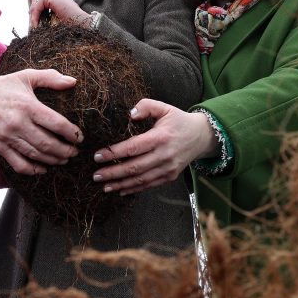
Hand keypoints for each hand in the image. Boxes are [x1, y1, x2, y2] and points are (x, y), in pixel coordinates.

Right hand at [0, 70, 81, 173]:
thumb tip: (72, 82)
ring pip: (35, 155)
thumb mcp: (26, 76)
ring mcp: (7, 137)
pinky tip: (44, 169)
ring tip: (64, 159)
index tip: (79, 137)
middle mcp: (17, 123)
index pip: (56, 123)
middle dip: (65, 151)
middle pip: (47, 143)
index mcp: (27, 105)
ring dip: (53, 160)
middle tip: (75, 152)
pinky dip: (33, 170)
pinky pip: (18, 164)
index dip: (71, 133)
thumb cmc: (4, 87)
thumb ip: (50, 77)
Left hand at [29, 0, 89, 28]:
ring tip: (34, 27)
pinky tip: (36, 26)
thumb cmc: (71, 20)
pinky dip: (35, 17)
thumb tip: (33, 14)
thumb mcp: (56, 13)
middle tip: (33, 25)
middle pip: (36, 1)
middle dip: (33, 14)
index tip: (34, 23)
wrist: (81, 22)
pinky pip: (37, 7)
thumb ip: (48, 10)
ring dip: (34, 17)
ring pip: (35, 4)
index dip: (36, 12)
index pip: (40, 0)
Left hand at [92, 100, 219, 194]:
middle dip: (112, 173)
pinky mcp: (170, 176)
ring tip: (104, 186)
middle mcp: (165, 155)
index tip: (97, 156)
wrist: (201, 136)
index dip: (114, 153)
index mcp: (160, 137)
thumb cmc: (178, 120)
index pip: (133, 147)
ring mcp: (168, 168)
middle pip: (134, 167)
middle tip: (95, 175)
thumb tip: (129, 115)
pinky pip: (149, 185)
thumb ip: (146, 106)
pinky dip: (134, 189)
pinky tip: (120, 190)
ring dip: (120, 184)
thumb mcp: (164, 107)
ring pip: (140, 179)